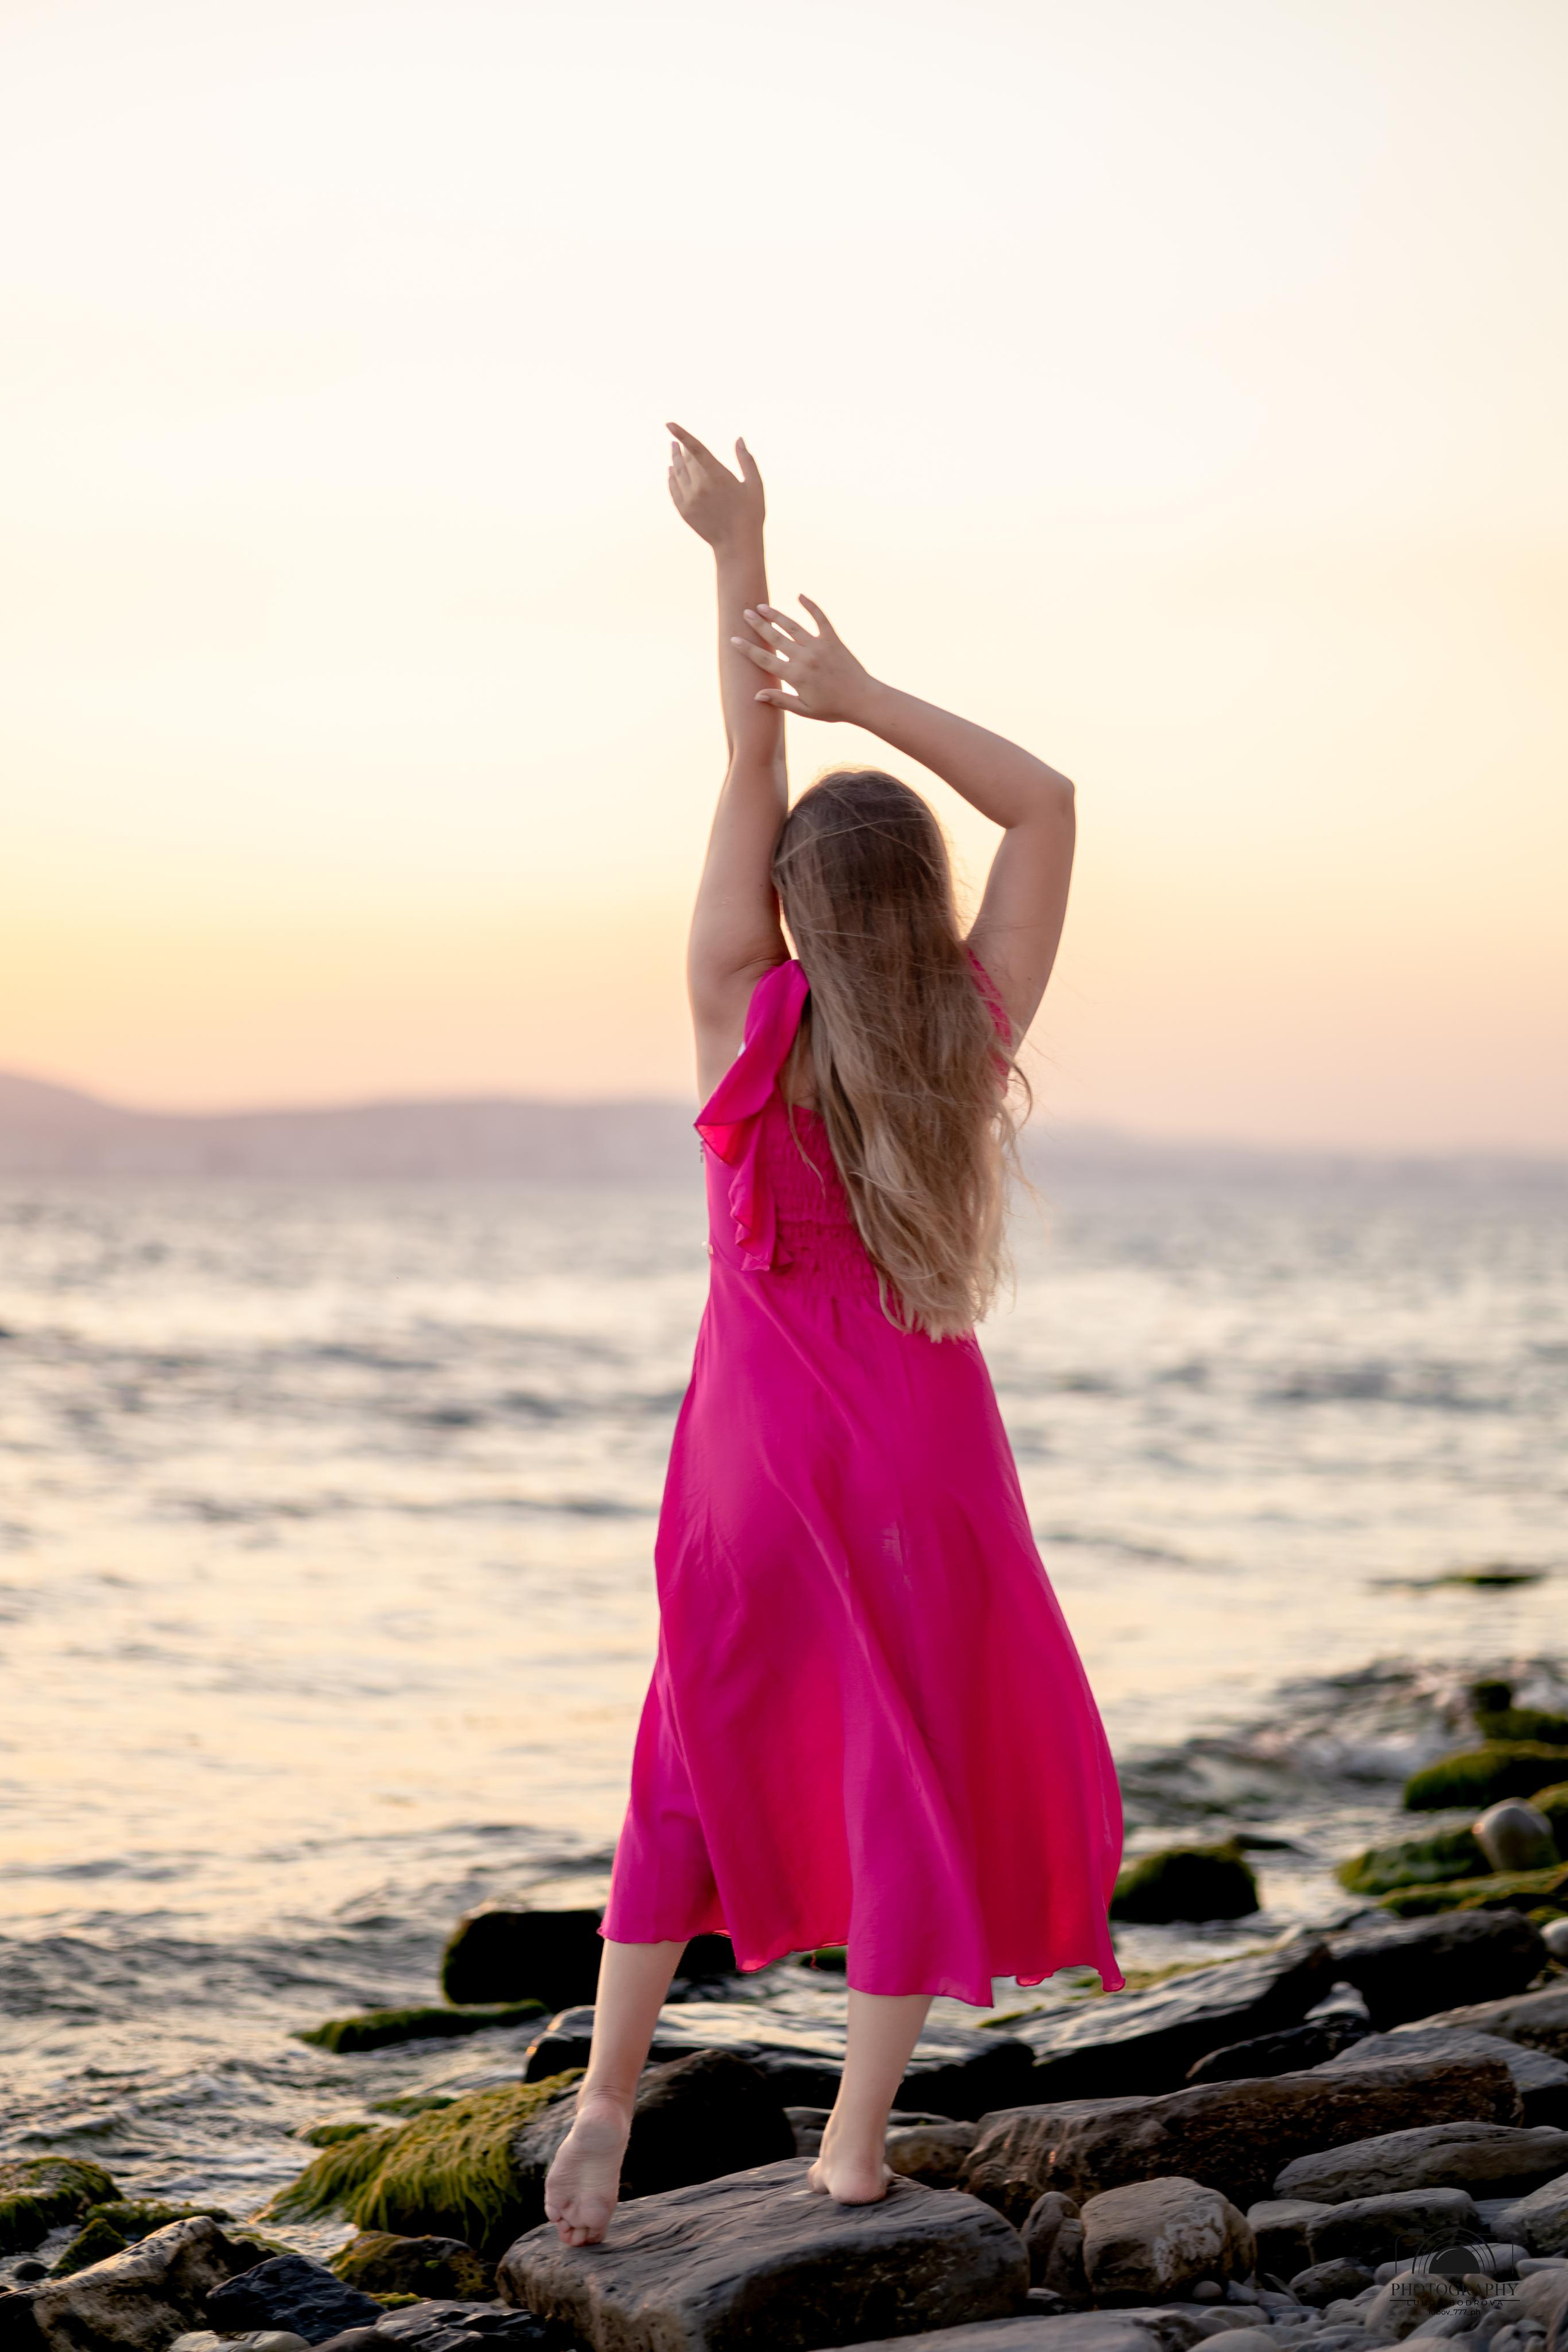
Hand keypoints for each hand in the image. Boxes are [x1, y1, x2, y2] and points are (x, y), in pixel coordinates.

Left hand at [666, 423, 763, 549]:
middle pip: (685, 459)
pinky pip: (673, 488)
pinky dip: (671, 477)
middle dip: (680, 446)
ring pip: (676, 472)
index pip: (696, 448)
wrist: (737, 545)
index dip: (682, 434)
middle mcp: (700, 485)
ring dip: (674, 459)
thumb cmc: (750, 514)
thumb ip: (746, 460)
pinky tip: (671, 470)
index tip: (669, 423)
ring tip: (672, 449)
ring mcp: (690, 498)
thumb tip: (739, 439)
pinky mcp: (684, 510)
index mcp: (718, 475)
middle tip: (676, 438)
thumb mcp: (755, 485)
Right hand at [729, 600, 872, 722]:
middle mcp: (805, 658)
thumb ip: (780, 700)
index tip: (734, 639)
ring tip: (762, 606)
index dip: (748, 649)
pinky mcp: (833, 640)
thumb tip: (756, 695)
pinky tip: (800, 595)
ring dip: (776, 615)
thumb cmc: (834, 709)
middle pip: (775, 638)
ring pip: (793, 626)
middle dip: (758, 625)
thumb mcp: (805, 710)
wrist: (863, 699)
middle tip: (744, 613)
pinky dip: (811, 606)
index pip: (765, 660)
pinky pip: (820, 619)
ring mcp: (819, 646)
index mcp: (795, 676)